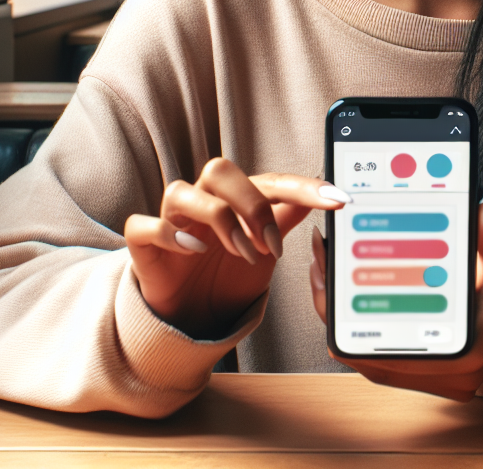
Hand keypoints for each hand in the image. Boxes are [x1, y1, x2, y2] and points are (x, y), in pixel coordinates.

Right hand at [125, 158, 350, 338]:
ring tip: (242, 254)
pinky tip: (191, 251)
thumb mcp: (264, 248)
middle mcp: (202, 198)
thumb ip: (286, 219)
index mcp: (235, 196)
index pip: (271, 180)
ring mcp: (171, 219)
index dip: (305, 187)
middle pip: (220, 170)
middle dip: (252, 205)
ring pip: (181, 190)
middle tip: (272, 244)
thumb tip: (322, 196)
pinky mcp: (143, 244)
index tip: (339, 198)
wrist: (186, 312)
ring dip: (218, 221)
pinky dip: (167, 234)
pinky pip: (143, 225)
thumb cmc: (225, 272)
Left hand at [310, 189, 482, 400]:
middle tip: (321, 256)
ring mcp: (427, 380)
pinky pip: (371, 357)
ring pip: (365, 356)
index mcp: (468, 350)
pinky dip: (352, 325)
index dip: (361, 313)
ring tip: (323, 266)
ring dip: (339, 313)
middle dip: (337, 303)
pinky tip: (336, 288)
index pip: (401, 344)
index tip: (340, 270)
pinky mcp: (413, 375)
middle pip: (371, 350)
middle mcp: (446, 375)